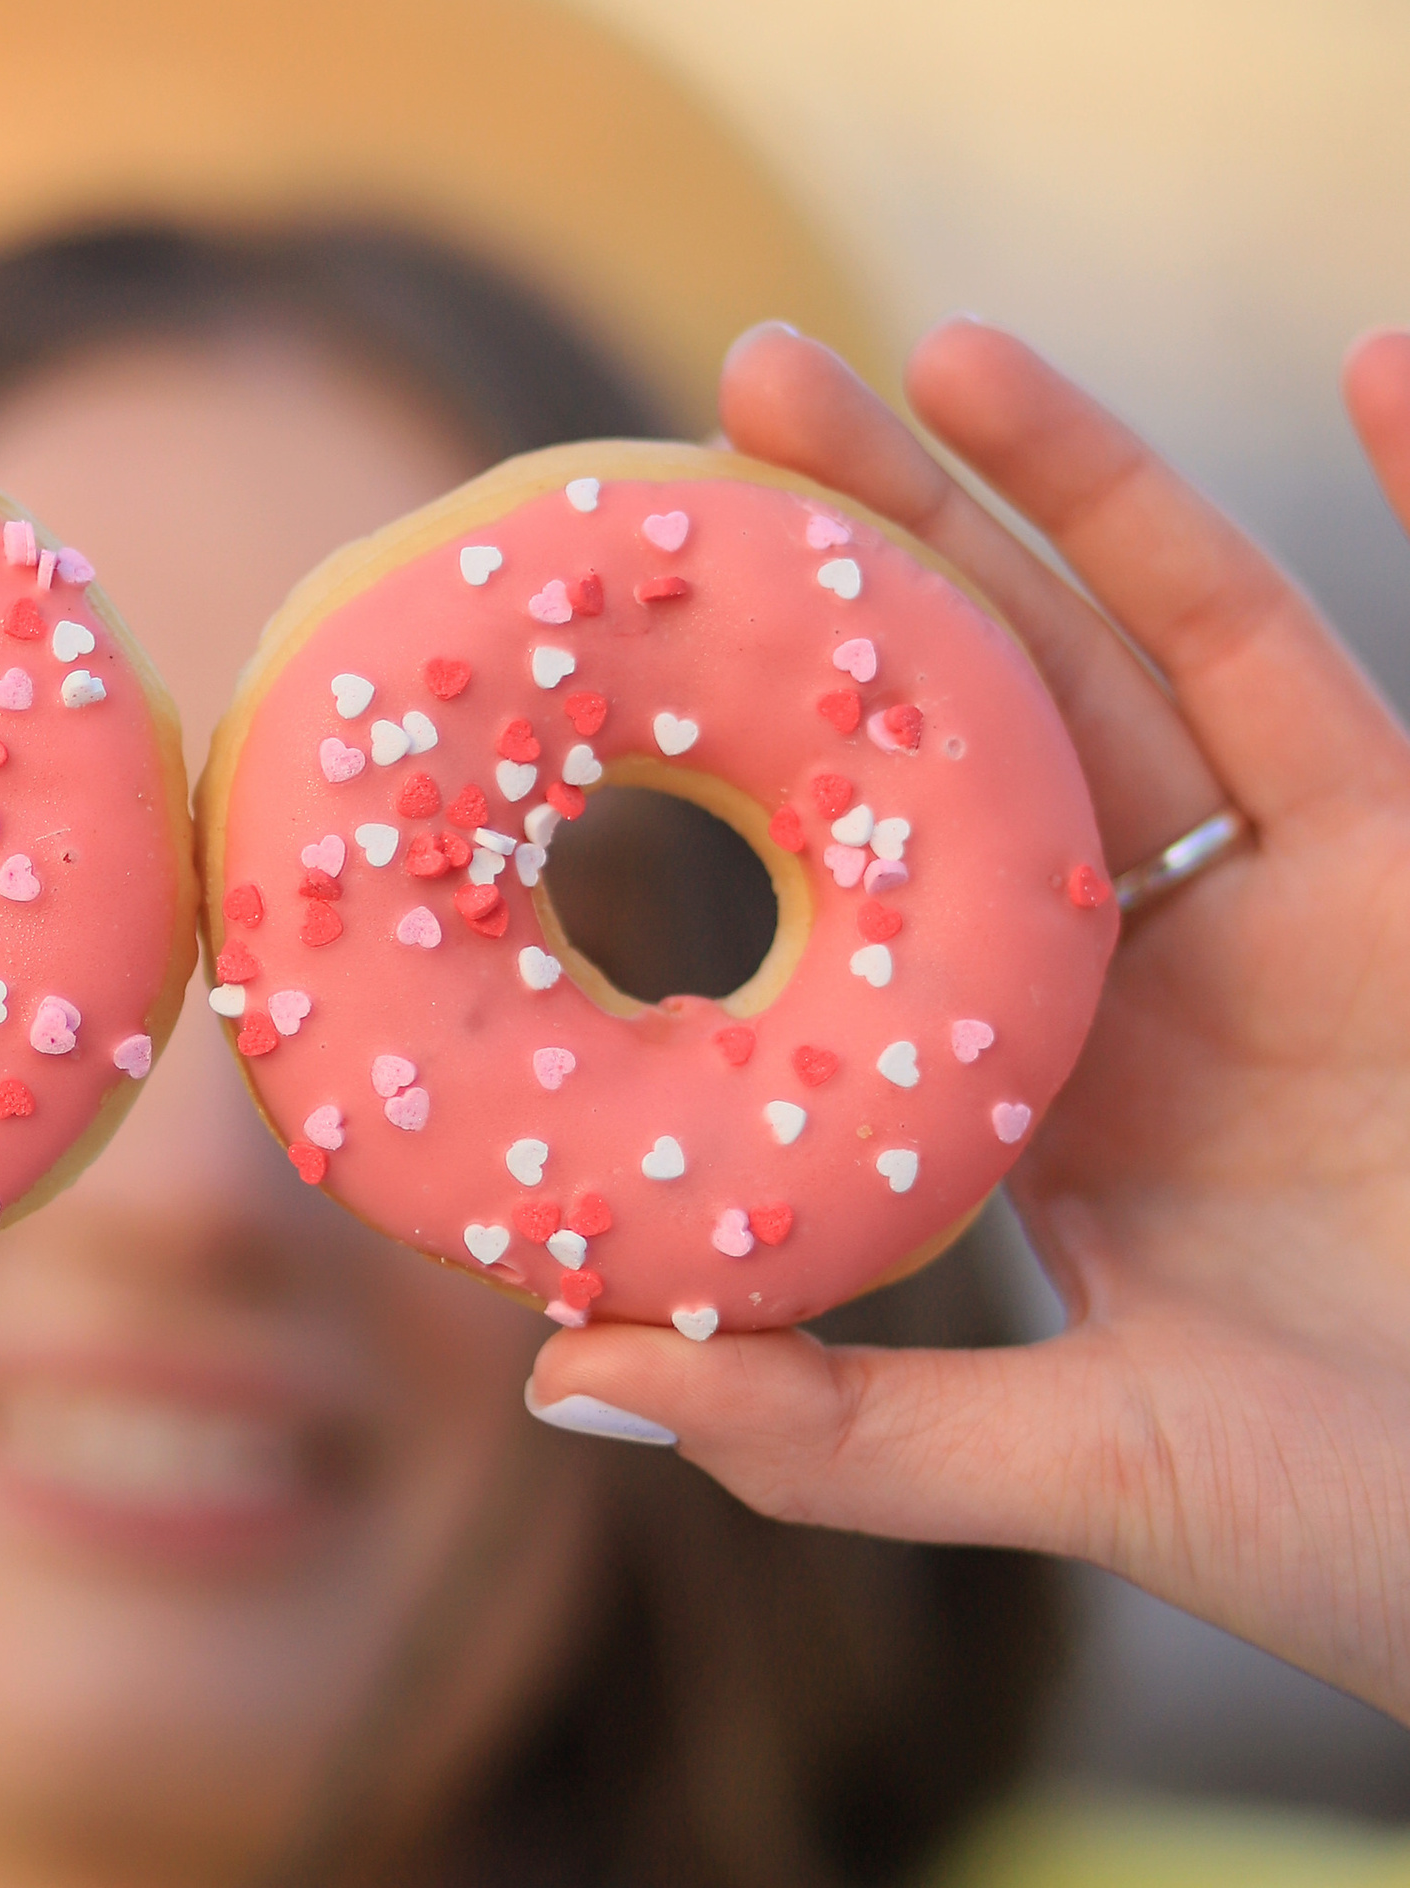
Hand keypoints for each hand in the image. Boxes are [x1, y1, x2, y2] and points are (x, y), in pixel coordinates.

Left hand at [527, 317, 1409, 1714]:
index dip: (769, 737)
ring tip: (936, 346)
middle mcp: (1160, 972)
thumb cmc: (1364, 1541)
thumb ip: (842, 1431)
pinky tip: (1375, 361)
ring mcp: (1317, 912)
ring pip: (1178, 652)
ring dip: (1073, 489)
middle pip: (1008, 707)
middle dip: (888, 543)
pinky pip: (1382, 670)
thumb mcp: (1081, 1473)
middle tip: (743, 383)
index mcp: (1040, 1087)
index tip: (627, 623)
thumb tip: (558, 1380)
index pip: (874, 868)